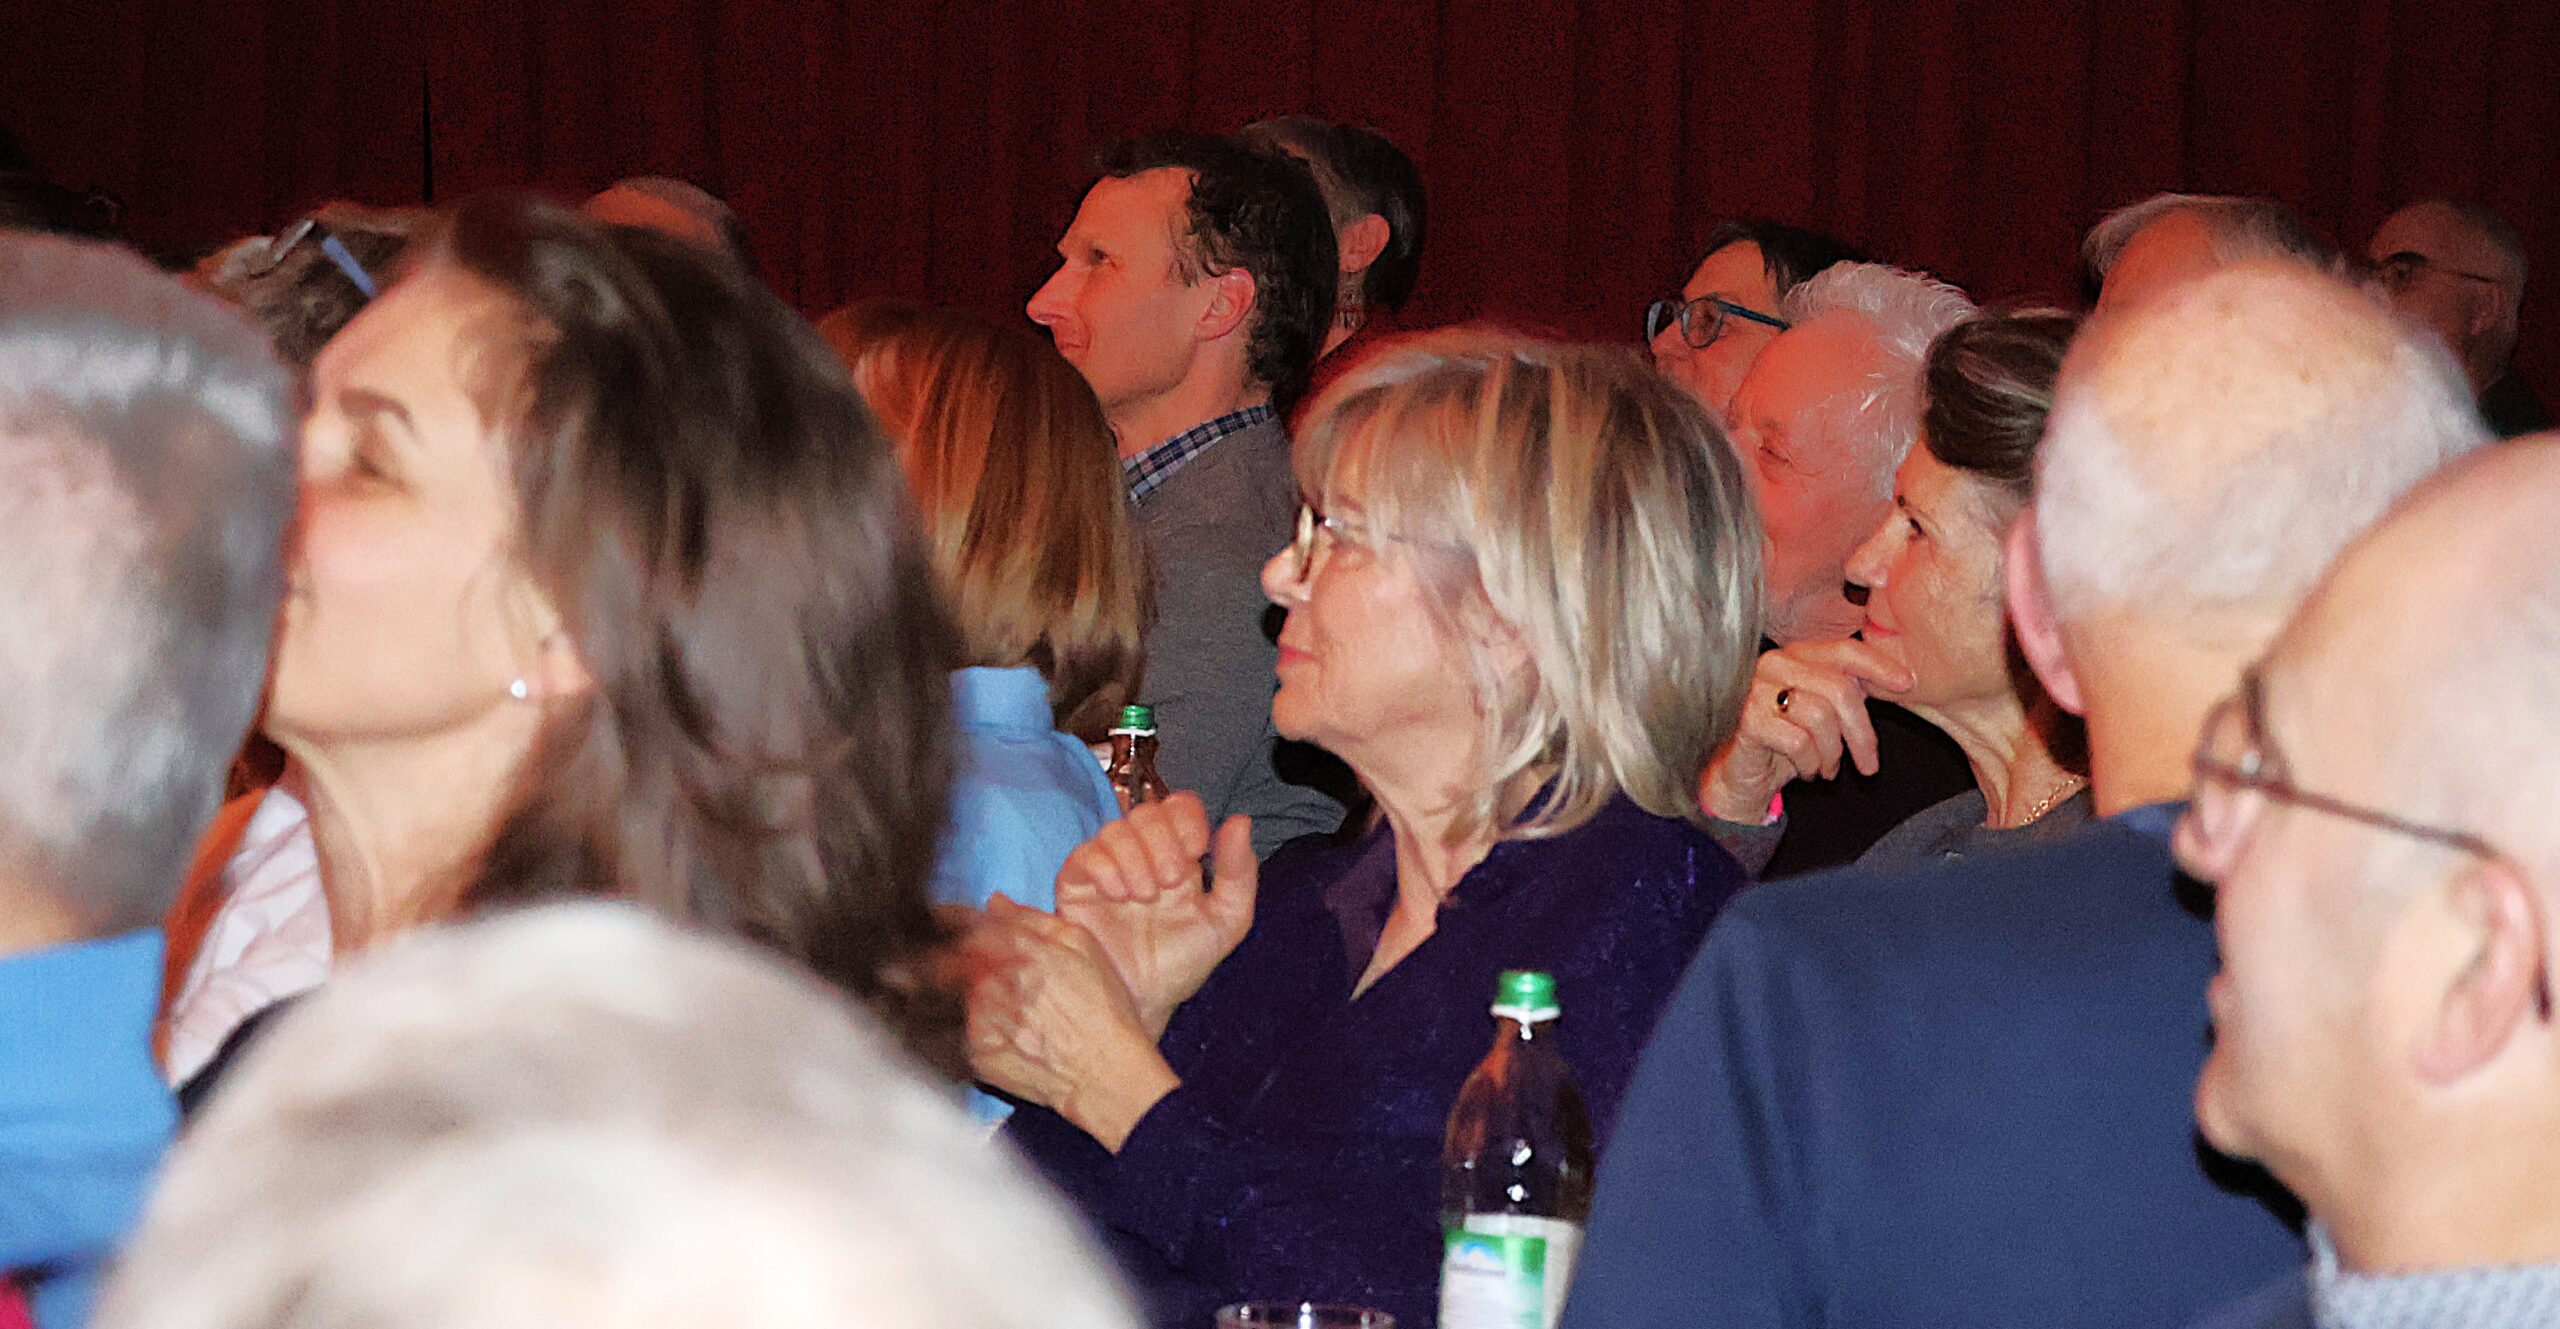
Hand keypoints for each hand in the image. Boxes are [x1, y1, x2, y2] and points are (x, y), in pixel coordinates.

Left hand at [963, 898, 1179, 1149]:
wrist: (1107, 1071)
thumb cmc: (1103, 1008)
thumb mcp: (1081, 945)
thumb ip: (1032, 920)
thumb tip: (995, 902)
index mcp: (1014, 950)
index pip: (965, 924)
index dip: (952, 919)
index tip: (946, 920)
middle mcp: (992, 982)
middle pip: (953, 961)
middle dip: (958, 961)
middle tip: (990, 977)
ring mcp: (981, 1021)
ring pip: (958, 997)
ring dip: (972, 997)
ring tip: (1016, 1012)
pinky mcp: (979, 1055)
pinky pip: (965, 1034)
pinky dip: (979, 1030)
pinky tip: (1014, 1036)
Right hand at [1052, 792, 1259, 1036]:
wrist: (1143, 1001)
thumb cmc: (1182, 963)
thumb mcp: (1225, 922)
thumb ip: (1238, 874)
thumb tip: (1240, 821)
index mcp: (1179, 857)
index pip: (1180, 807)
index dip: (1187, 817)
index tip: (1197, 848)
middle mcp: (1142, 855)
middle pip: (1147, 812)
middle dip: (1162, 841)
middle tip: (1170, 881)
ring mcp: (1108, 867)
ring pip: (1116, 829)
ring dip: (1135, 858)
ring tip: (1144, 896)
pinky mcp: (1077, 883)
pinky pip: (1085, 854)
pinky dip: (1106, 868)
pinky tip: (1118, 896)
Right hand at [1699, 638, 1915, 821]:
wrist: (1740, 777)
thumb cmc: (1785, 743)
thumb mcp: (1825, 713)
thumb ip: (1852, 691)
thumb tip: (1903, 680)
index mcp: (1796, 655)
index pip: (1844, 650)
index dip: (1879, 666)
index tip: (1908, 684)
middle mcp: (1774, 665)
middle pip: (1839, 690)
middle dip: (1862, 734)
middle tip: (1869, 765)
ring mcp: (1756, 690)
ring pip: (1820, 716)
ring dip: (1832, 754)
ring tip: (1827, 769)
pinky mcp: (1747, 720)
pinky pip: (1797, 742)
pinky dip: (1810, 764)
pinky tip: (1806, 770)